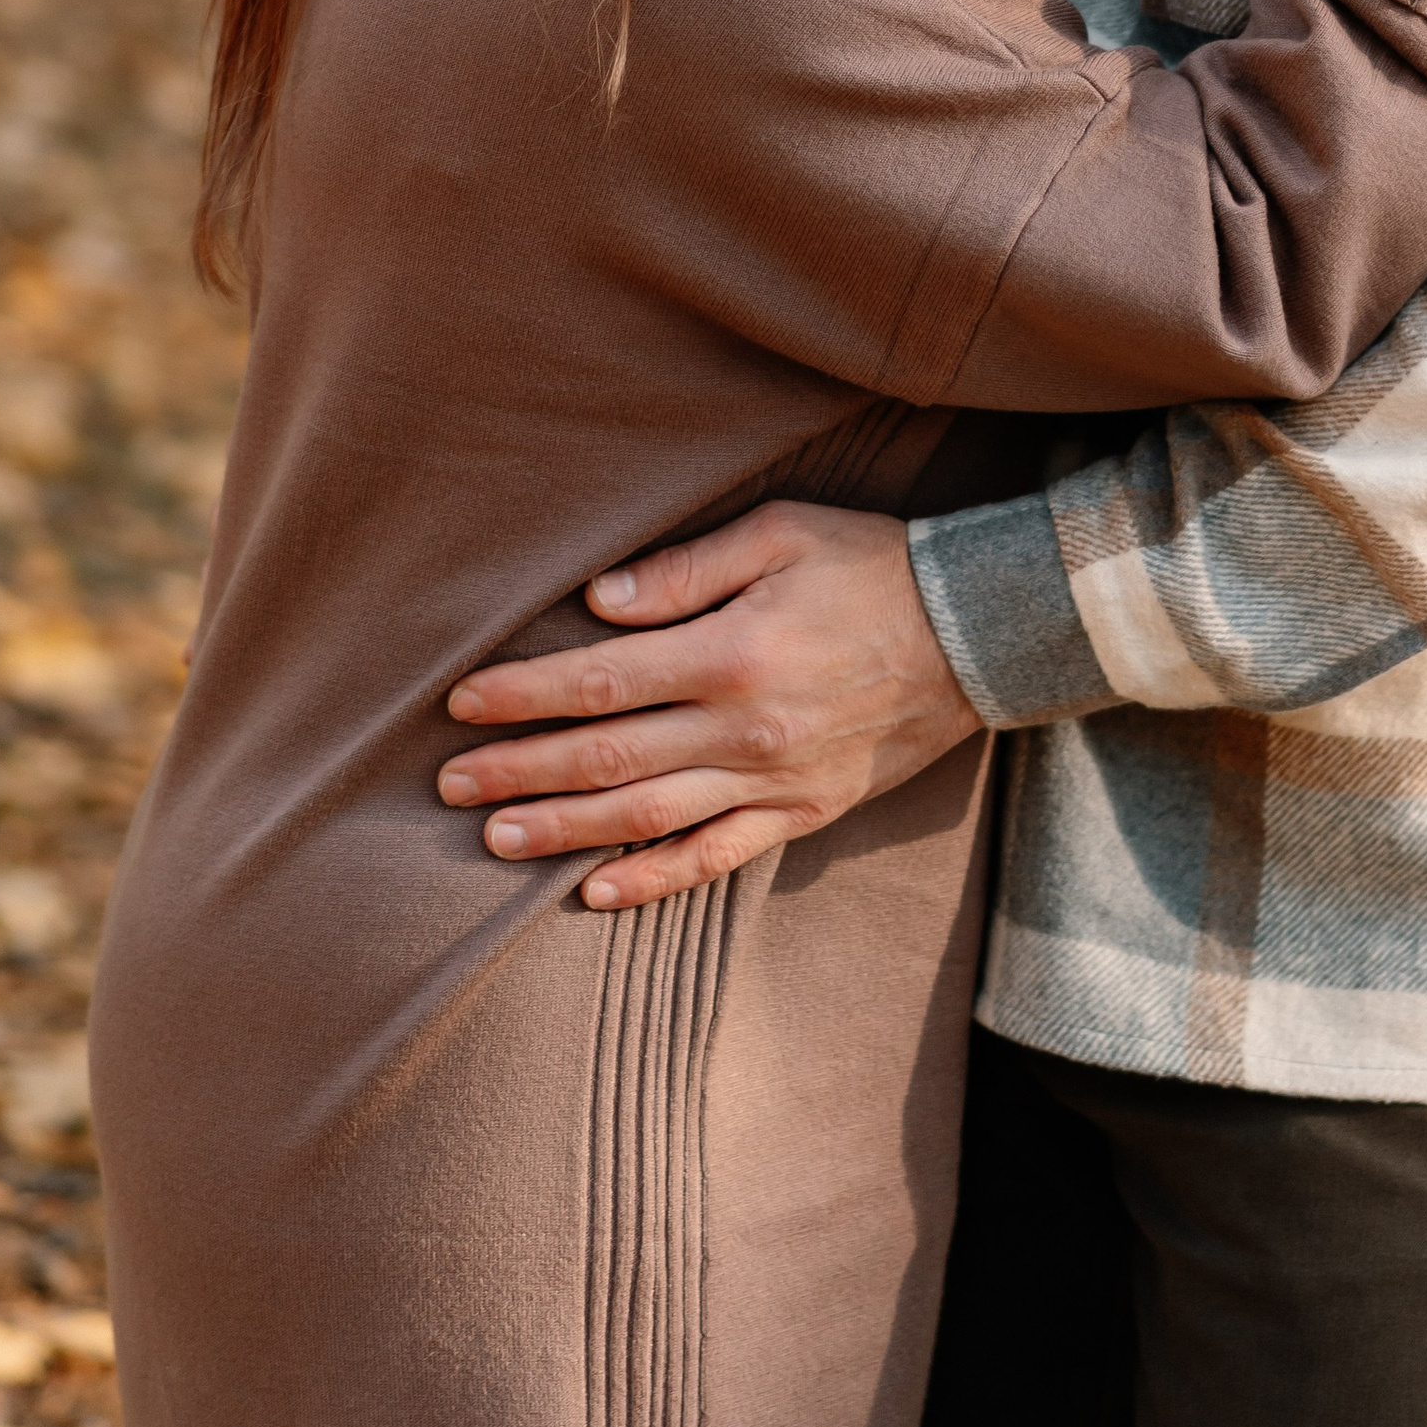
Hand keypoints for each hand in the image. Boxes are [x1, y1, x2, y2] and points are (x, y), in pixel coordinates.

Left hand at [436, 503, 981, 910]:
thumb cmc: (873, 564)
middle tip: (448, 787)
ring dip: (563, 831)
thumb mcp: (783, 533)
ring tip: (495, 841)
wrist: (979, 631)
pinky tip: (596, 893)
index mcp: (730, 653)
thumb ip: (687, 570)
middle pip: (605, 759)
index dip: (522, 696)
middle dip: (518, 772)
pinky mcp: (802, 813)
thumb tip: (599, 602)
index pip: (599, 683)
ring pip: (645, 818)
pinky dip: (653, 881)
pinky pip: (715, 858)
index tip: (461, 704)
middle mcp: (743, 729)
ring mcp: (773, 781)